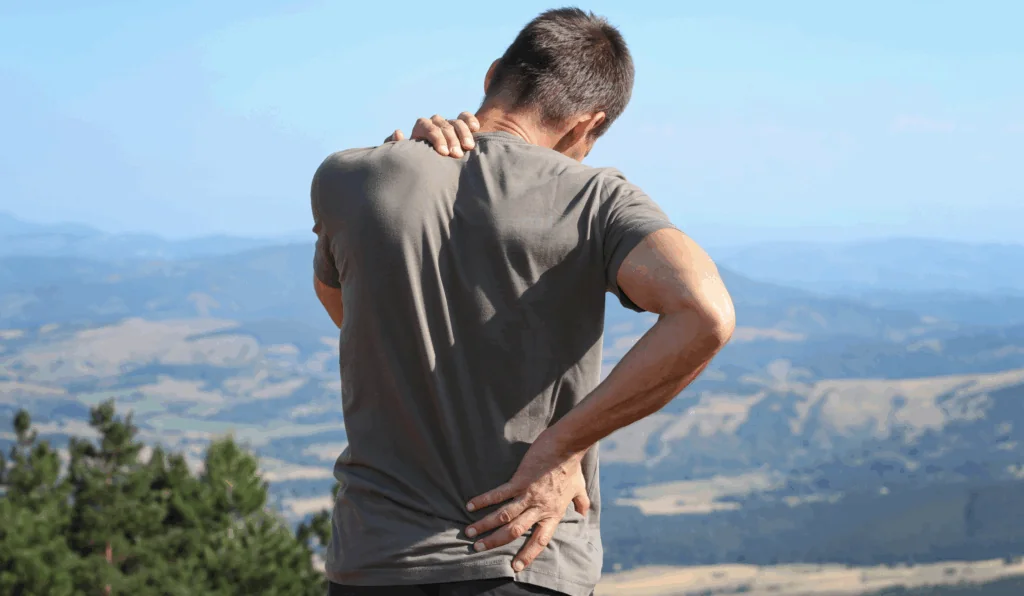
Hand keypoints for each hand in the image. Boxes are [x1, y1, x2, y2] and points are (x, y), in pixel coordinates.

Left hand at [385, 112, 479, 156]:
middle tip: (457, 155)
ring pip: (455, 121)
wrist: (433, 169)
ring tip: (469, 147)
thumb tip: (398, 132)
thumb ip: (397, 146)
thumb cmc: (418, 164)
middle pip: (443, 125)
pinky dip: (470, 120)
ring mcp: (448, 124)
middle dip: (451, 139)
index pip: (427, 125)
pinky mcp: (461, 125)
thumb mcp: (406, 157)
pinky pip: (465, 117)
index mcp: (420, 129)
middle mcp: (434, 123)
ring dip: (463, 133)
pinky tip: (476, 128)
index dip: (436, 137)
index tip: (443, 153)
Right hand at [464, 434, 590, 572]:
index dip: (527, 554)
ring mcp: (528, 495)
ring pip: (503, 516)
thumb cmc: (572, 466)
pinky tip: (470, 506)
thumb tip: (583, 511)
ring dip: (485, 525)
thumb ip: (581, 502)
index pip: (539, 540)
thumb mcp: (579, 488)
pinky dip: (483, 501)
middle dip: (494, 542)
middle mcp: (539, 508)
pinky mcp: (520, 481)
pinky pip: (499, 494)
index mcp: (553, 513)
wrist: (566, 447)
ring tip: (470, 532)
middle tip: (478, 548)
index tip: (516, 567)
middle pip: (514, 531)